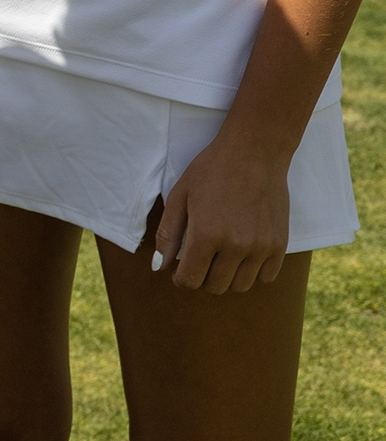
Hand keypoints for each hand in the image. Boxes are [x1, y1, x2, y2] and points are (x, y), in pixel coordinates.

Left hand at [150, 130, 292, 293]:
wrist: (255, 153)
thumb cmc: (211, 171)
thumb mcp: (179, 197)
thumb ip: (168, 234)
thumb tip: (160, 267)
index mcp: (206, 235)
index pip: (190, 280)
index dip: (181, 278)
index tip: (180, 268)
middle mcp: (236, 246)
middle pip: (215, 287)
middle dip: (202, 278)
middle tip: (200, 259)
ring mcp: (262, 247)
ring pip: (241, 286)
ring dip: (227, 277)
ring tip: (221, 257)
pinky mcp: (281, 244)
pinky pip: (266, 277)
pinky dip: (253, 272)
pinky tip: (243, 255)